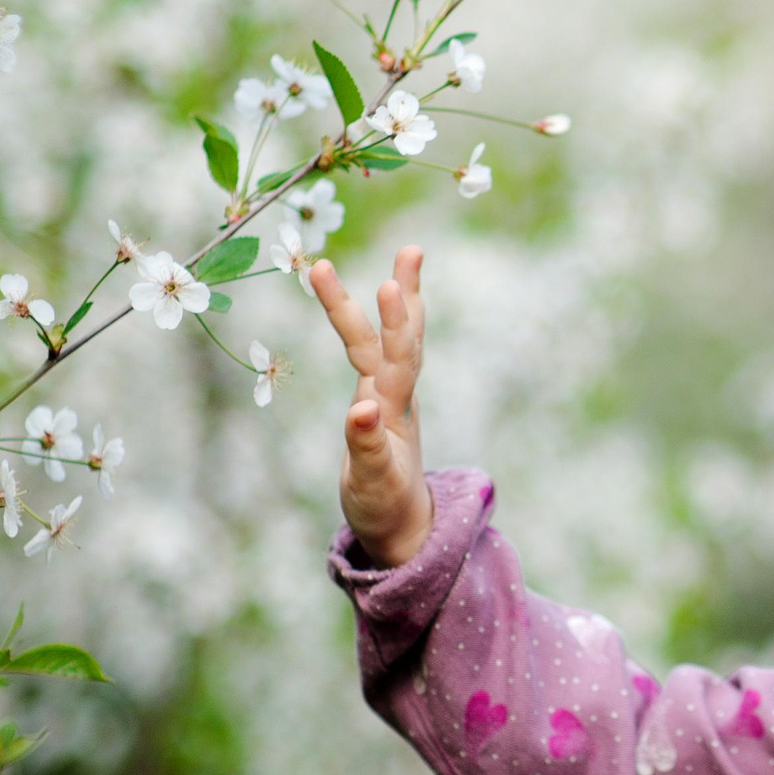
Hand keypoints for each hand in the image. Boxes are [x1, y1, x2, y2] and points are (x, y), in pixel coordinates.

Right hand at [311, 244, 432, 566]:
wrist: (400, 525)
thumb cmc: (383, 507)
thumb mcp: (373, 482)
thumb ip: (367, 445)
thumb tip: (362, 408)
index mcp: (394, 409)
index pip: (396, 358)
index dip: (393, 324)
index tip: (390, 287)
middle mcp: (396, 394)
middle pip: (399, 336)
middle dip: (401, 294)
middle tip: (411, 249)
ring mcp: (390, 395)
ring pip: (394, 340)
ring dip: (399, 300)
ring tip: (406, 256)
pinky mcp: (381, 400)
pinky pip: (382, 352)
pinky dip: (384, 323)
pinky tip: (390, 296)